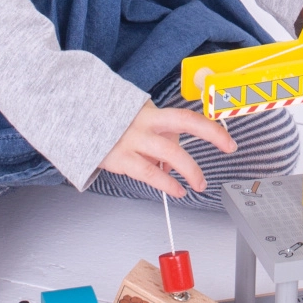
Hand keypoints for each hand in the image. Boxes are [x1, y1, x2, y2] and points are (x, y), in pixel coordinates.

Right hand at [99, 102, 235, 199]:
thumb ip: (158, 133)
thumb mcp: (135, 118)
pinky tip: (176, 190)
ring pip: (170, 153)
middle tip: (228, 147)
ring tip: (199, 183)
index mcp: (150, 112)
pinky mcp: (120, 159)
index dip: (210, 127)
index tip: (227, 139)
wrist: (73, 119)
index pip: (186, 117)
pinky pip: (150, 173)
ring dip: (190, 170)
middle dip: (212, 134)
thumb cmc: (108, 122)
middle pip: (185, 123)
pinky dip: (167, 184)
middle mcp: (144, 122)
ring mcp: (132, 139)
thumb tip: (175, 160)